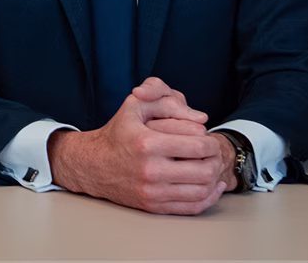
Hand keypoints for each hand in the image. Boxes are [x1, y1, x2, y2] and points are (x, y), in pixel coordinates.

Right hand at [45, 77, 229, 214]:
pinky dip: (208, 198)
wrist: (92, 164)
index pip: (197, 146)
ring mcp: (152, 191)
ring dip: (213, 178)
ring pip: (201, 191)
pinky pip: (192, 207)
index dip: (211, 141)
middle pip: (204, 170)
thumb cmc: (118, 133)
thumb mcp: (135, 106)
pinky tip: (211, 186)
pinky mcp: (153, 206)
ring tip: (211, 167)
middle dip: (215, 160)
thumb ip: (167, 101)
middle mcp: (150, 170)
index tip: (208, 138)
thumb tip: (201, 117)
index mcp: (147, 143)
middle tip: (213, 153)